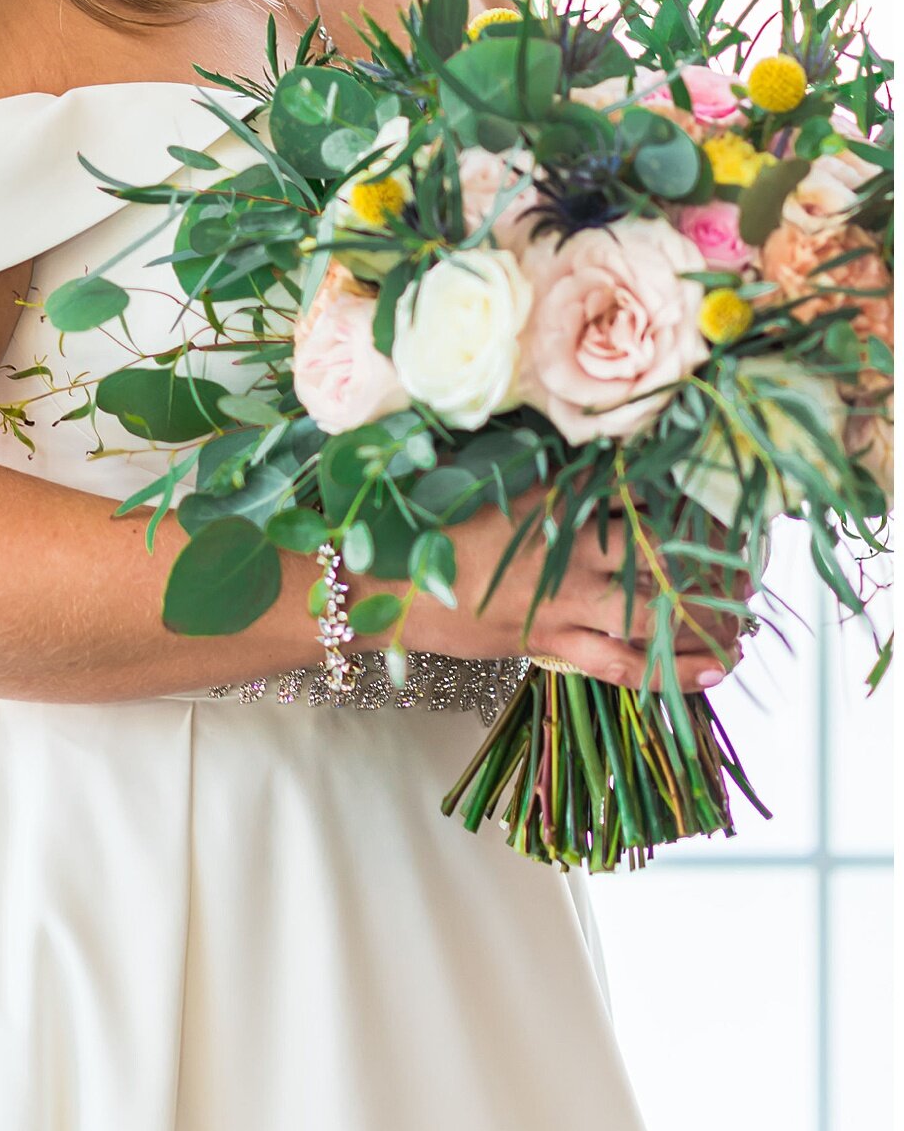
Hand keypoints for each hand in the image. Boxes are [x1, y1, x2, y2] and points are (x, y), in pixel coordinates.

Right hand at [360, 486, 751, 692]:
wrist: (381, 581)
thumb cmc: (429, 522)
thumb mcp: (491, 480)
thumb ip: (546, 470)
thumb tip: (599, 457)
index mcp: (555, 496)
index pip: (639, 491)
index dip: (688, 500)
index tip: (724, 502)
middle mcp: (568, 546)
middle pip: (662, 552)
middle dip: (712, 562)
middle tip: (749, 568)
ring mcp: (561, 598)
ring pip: (655, 611)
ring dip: (706, 617)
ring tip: (745, 620)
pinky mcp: (547, 641)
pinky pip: (622, 664)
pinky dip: (671, 671)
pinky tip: (713, 672)